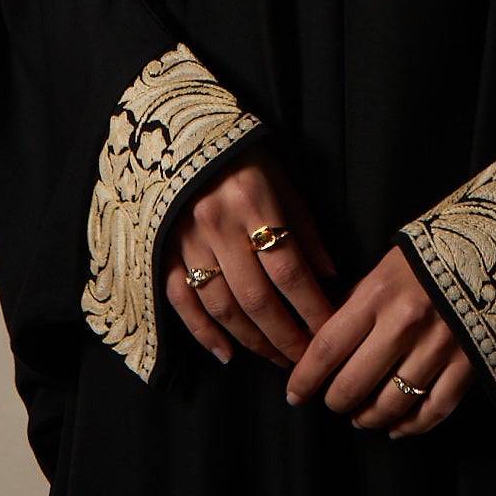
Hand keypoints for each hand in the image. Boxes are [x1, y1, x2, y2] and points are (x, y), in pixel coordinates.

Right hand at [163, 146, 337, 370]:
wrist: (176, 134)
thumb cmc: (239, 157)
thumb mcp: (280, 178)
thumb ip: (304, 227)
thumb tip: (329, 275)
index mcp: (253, 204)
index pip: (290, 270)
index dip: (312, 308)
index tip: (331, 333)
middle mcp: (217, 226)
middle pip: (257, 299)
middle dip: (286, 336)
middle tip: (307, 360)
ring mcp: (186, 242)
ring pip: (222, 307)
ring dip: (253, 340)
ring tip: (278, 358)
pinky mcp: (163, 252)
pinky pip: (182, 302)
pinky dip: (203, 333)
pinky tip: (226, 354)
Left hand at [284, 245, 474, 437]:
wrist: (491, 249)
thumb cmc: (429, 258)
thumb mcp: (383, 268)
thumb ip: (353, 305)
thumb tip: (319, 342)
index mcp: (378, 295)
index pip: (327, 349)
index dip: (305, 378)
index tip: (294, 394)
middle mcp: (405, 324)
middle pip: (354, 384)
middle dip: (336, 402)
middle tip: (331, 403)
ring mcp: (439, 347)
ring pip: (392, 403)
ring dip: (369, 418)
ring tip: (361, 417)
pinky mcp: (468, 364)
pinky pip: (434, 409)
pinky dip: (412, 426)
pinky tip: (397, 428)